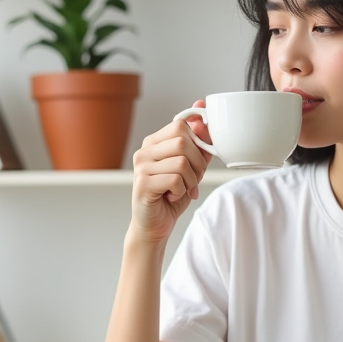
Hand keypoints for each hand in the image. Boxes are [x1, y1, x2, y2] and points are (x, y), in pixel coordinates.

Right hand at [129, 100, 212, 243]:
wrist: (155, 226)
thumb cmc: (172, 196)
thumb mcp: (191, 168)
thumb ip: (198, 144)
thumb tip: (201, 114)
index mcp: (154, 142)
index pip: (181, 124)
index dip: (198, 142)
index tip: (200, 160)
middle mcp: (144, 151)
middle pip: (182, 141)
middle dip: (198, 163)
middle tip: (194, 179)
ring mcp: (141, 167)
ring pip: (181, 161)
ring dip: (191, 180)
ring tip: (184, 189)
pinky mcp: (142, 184)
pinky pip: (175, 179)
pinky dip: (182, 190)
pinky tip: (173, 196)